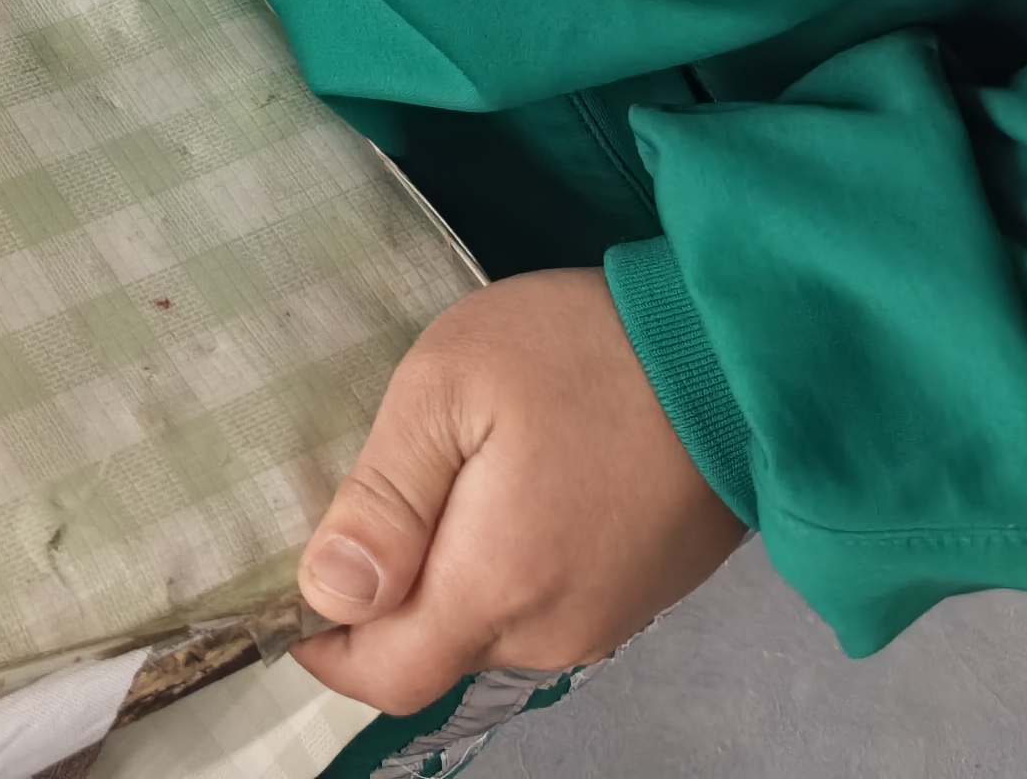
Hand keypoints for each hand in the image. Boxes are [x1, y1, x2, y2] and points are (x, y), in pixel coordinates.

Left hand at [292, 270, 746, 714]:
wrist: (736, 351)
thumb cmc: (584, 352)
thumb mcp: (449, 388)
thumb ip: (384, 498)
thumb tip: (328, 592)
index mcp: (495, 589)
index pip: (386, 676)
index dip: (325, 644)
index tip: (291, 583)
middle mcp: (553, 632)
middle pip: (433, 653)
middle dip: (384, 600)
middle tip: (369, 498)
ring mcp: (604, 619)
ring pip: (487, 629)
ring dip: (448, 577)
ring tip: (444, 480)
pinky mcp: (637, 595)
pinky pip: (542, 604)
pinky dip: (505, 566)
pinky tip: (507, 488)